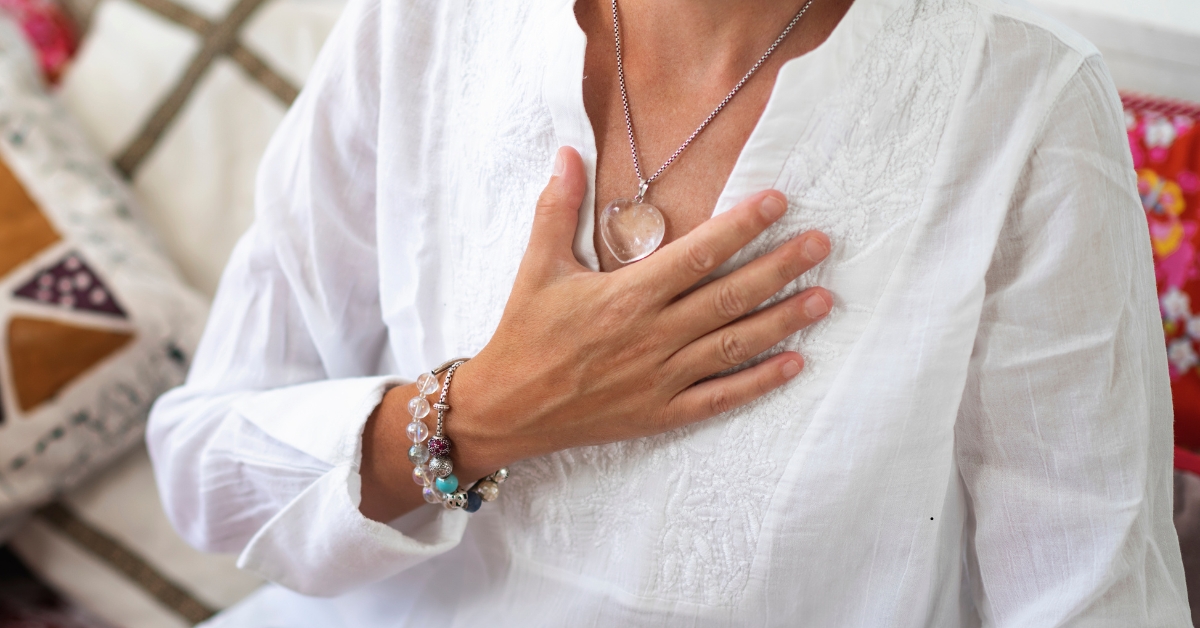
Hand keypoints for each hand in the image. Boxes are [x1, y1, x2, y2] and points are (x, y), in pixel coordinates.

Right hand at [449, 146, 831, 474]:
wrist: (507, 408)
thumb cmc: (523, 334)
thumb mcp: (536, 266)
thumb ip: (558, 208)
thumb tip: (567, 153)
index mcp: (627, 295)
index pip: (698, 254)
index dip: (742, 226)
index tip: (779, 203)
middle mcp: (652, 335)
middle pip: (730, 296)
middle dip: (781, 267)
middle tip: (822, 245)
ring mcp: (661, 378)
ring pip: (735, 344)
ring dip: (783, 320)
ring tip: (825, 299)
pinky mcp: (662, 413)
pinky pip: (721, 397)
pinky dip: (760, 381)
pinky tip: (795, 362)